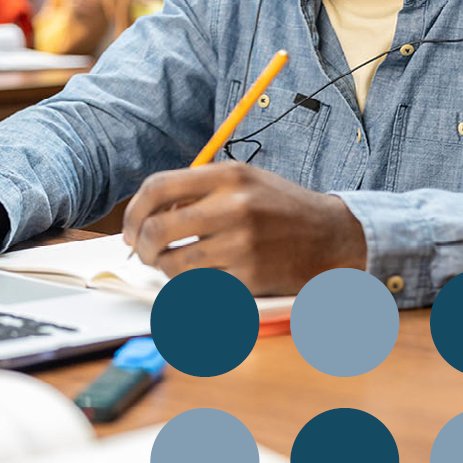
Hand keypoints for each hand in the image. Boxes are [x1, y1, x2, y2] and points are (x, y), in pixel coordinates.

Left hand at [121, 163, 366, 295]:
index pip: (158, 187)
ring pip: (173, 263)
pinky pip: (199, 287)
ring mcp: (242, 243)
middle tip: (144, 252)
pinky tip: (200, 279)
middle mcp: (234, 206)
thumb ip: (200, 190)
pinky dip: (191, 287)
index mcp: (229, 175)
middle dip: (141, 246)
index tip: (130, 227)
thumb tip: (150, 213)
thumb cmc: (282, 208)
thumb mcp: (245, 181)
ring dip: (164, 269)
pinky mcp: (249, 277)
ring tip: (173, 265)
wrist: (332, 237)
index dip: (134, 211)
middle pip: (158, 228)